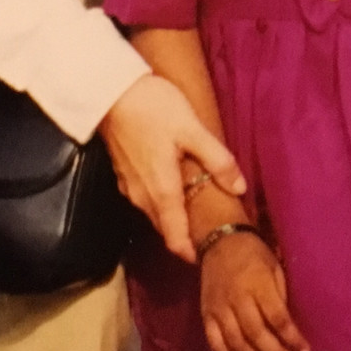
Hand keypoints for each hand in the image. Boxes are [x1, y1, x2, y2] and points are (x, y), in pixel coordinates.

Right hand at [98, 75, 246, 262]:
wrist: (110, 91)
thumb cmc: (153, 108)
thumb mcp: (192, 130)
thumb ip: (218, 161)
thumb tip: (240, 189)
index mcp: (162, 191)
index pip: (175, 237)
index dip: (189, 253)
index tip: (205, 259)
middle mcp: (142, 196)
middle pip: (164, 228)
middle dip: (183, 238)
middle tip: (206, 236)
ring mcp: (128, 185)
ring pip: (153, 213)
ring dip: (171, 220)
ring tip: (192, 215)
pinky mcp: (122, 172)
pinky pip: (143, 198)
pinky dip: (158, 202)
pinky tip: (170, 188)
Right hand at [199, 232, 309, 350]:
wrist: (220, 241)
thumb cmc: (254, 254)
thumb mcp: (275, 267)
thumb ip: (280, 297)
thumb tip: (289, 328)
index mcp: (258, 283)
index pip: (277, 317)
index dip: (292, 337)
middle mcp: (236, 298)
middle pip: (256, 333)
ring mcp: (218, 308)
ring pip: (236, 342)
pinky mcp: (206, 315)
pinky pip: (216, 344)